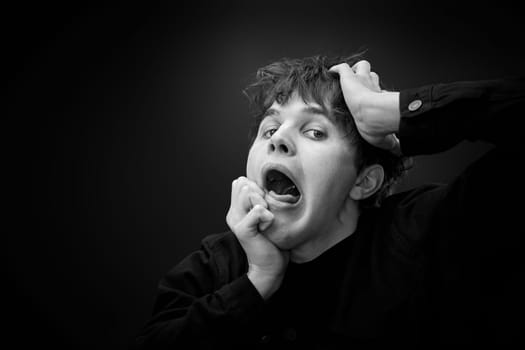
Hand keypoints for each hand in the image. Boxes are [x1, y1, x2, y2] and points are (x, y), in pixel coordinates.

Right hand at [226, 176, 288, 298]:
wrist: (269, 266)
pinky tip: (268, 228)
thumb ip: (260, 200)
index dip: (256, 188)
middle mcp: (233, 213)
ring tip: (267, 220)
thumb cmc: (272, 240)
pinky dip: (268, 217)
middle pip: (244, 184)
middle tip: (267, 213)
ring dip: (264, 203)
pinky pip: (258, 210)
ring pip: (249, 192)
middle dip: (260, 193)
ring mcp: (235, 221)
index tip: (265, 206)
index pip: (240, 182)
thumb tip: (262, 185)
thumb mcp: (265, 215)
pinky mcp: (242, 229)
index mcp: (236, 209)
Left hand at [329, 60, 400, 154]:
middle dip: (367, 79)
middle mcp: (373, 88)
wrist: (371, 115)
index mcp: (380, 100)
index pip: (379, 92)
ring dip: (356, 70)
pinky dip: (337, 69)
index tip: (373, 102)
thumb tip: (399, 152)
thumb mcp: (385, 139)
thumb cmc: (378, 126)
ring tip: (349, 76)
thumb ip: (392, 144)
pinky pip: (342, 68)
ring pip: (361, 66)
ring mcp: (361, 80)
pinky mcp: (349, 77)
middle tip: (360, 87)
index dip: (376, 94)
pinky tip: (333, 72)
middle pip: (372, 76)